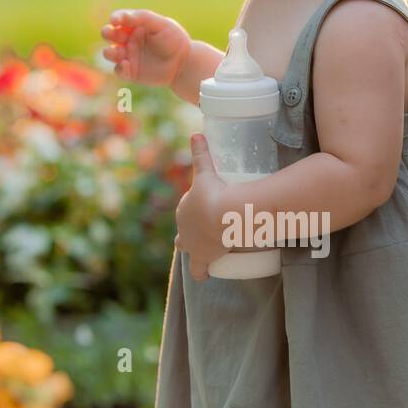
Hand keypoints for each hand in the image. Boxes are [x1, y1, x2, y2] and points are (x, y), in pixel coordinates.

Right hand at [101, 9, 191, 87]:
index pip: (118, 19)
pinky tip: (126, 65)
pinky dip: (120, 68)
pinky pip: (119, 70)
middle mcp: (128, 39)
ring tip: (117, 52)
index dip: (115, 19)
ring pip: (110, 53)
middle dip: (107, 33)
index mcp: (134, 25)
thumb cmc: (174, 40)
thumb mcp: (161, 24)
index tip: (116, 21)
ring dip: (109, 52)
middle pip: (109, 34)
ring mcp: (128, 56)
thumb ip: (142, 18)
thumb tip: (122, 16)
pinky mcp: (131, 72)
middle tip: (111, 34)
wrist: (184, 63)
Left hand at [175, 134, 230, 280]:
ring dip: (195, 256)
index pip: (186, 214)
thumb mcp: (206, 172)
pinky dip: (201, 273)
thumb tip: (196, 132)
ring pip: (188, 254)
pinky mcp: (202, 258)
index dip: (195, 214)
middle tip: (207, 234)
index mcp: (184, 211)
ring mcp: (192, 246)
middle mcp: (184, 230)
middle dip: (190, 235)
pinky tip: (205, 275)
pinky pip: (199, 271)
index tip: (208, 213)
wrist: (224, 215)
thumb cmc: (215, 193)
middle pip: (183, 235)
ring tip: (206, 256)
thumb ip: (201, 153)